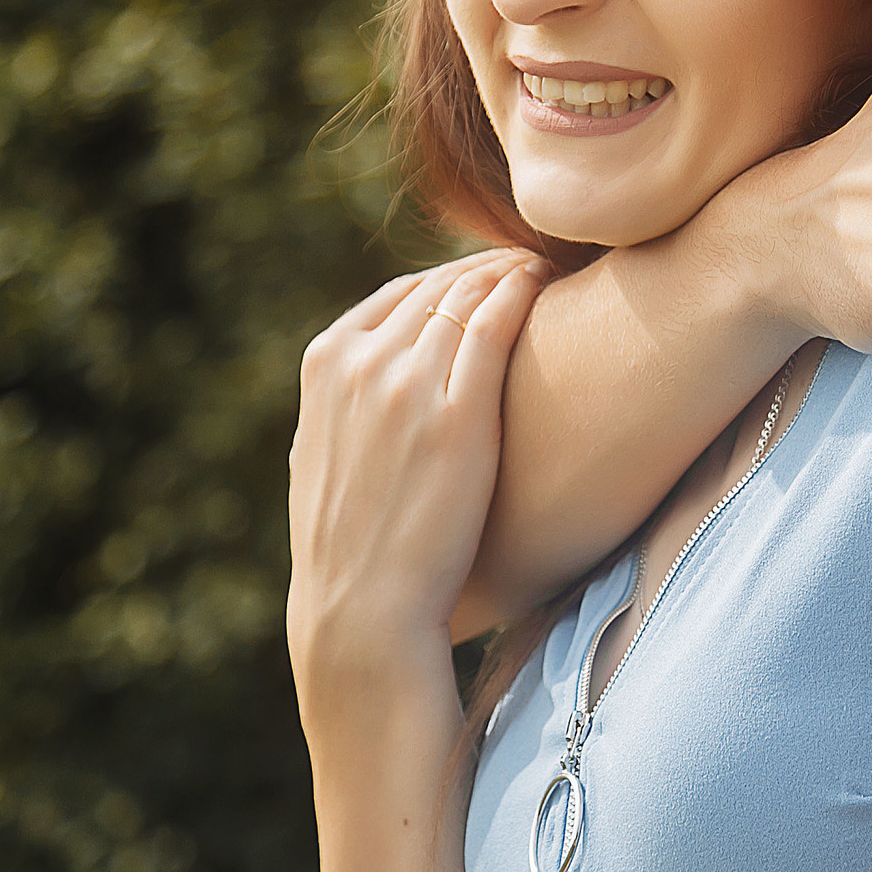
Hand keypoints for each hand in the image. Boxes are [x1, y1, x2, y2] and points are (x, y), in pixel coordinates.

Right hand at [287, 249, 547, 695]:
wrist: (363, 610)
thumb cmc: (354, 543)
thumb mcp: (325, 453)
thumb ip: (347, 402)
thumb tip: (371, 378)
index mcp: (323, 364)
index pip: (398, 295)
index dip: (450, 281)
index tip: (487, 277)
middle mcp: (360, 361)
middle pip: (437, 286)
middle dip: (485, 267)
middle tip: (530, 262)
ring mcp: (408, 382)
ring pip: (469, 293)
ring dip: (510, 269)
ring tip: (547, 265)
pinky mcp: (458, 413)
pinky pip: (496, 322)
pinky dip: (523, 290)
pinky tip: (547, 281)